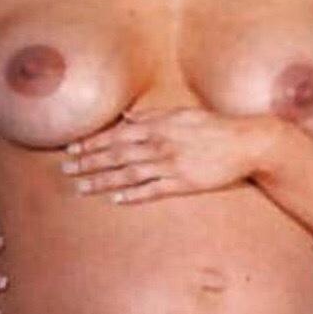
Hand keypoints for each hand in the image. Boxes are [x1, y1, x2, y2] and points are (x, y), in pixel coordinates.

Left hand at [59, 107, 270, 202]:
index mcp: (158, 126)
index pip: (116, 134)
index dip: (92, 143)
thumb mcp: (181, 114)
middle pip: (116, 155)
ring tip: (82, 187)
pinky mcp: (183, 183)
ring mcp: (171, 165)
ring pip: (129, 174)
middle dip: (89, 162)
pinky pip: (152, 190)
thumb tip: (127, 117)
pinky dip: (133, 195)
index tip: (72, 149)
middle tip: (66, 169)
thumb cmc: (214, 126)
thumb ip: (152, 116)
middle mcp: (160, 144)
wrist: (245, 143)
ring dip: (103, 181)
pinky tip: (116, 200)